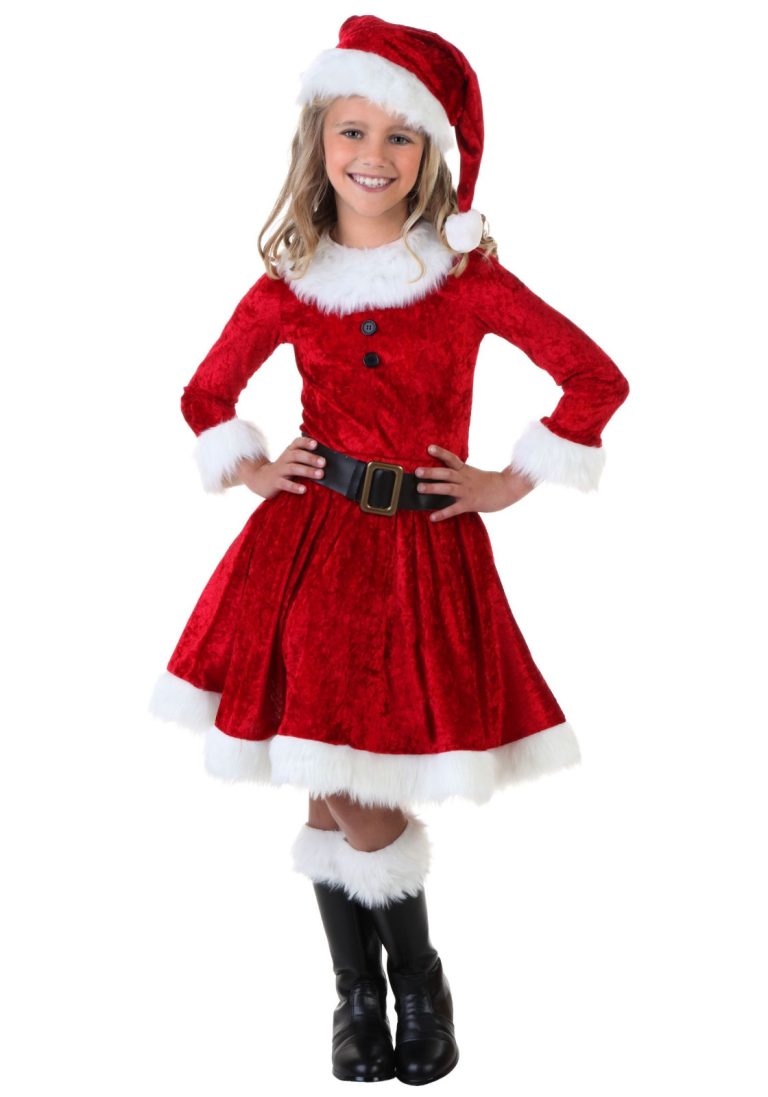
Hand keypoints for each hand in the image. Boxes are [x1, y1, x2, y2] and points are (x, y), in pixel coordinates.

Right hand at [224, 435, 325, 498]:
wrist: (259, 479)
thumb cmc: (282, 470)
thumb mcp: (291, 461)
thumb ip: (305, 458)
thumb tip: (326, 461)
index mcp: (289, 452)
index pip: (297, 443)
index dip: (306, 442)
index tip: (316, 444)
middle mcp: (284, 459)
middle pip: (297, 455)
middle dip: (311, 458)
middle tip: (324, 462)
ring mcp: (279, 471)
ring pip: (293, 468)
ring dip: (307, 471)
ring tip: (320, 474)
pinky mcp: (275, 483)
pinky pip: (285, 484)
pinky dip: (294, 487)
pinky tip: (304, 489)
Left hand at [414, 443, 537, 521]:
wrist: (507, 489)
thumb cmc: (489, 482)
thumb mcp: (473, 473)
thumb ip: (459, 473)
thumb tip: (444, 473)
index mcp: (465, 470)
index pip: (451, 458)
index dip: (440, 452)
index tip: (428, 448)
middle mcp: (464, 479)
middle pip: (446, 473)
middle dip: (431, 472)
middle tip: (417, 471)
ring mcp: (467, 491)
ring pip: (448, 488)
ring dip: (433, 488)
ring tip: (420, 488)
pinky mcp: (470, 504)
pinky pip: (454, 509)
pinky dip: (443, 514)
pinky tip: (432, 517)